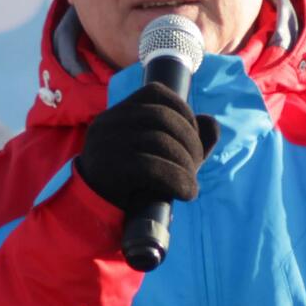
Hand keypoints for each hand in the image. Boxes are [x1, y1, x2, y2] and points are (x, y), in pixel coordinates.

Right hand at [75, 83, 218, 212]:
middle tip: (196, 165)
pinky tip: (186, 192)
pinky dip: (177, 180)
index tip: (194, 136)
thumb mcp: (159, 155)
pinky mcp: (109, 169)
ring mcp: (106, 144)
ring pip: (159, 141)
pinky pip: (152, 167)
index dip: (183, 111)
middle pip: (161, 117)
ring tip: (191, 182)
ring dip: (185, 163)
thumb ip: (187, 138)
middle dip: (190, 140)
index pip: (155, 93)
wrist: (94, 213)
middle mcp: (108, 122)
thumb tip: (211, 123)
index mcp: (118, 112)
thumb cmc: (130, 182)